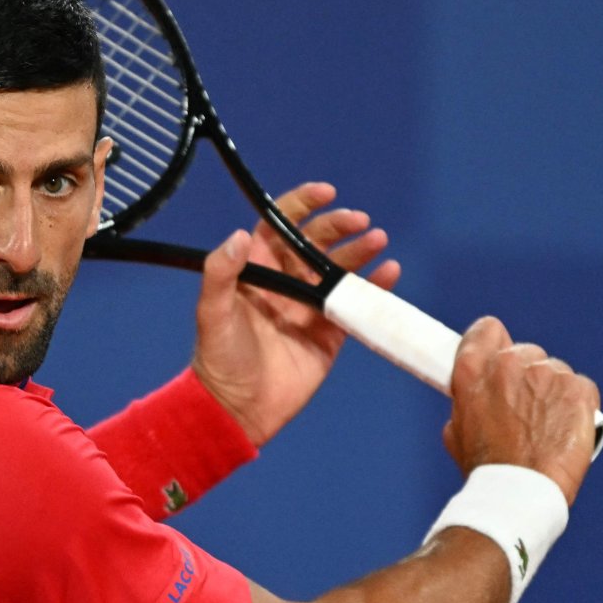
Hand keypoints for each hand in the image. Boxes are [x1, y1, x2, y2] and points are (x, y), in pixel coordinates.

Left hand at [190, 183, 399, 445]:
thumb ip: (221, 274)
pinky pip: (356, 304)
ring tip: (377, 241)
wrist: (239, 409)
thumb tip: (240, 236)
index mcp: (256, 270)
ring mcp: (309, 307)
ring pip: (340, 270)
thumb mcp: (212, 313)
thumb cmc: (219, 359)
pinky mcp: (330, 334)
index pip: (280, 226)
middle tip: (359, 221)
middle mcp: (285, 283)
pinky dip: (375, 287)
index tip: (325, 193)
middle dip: (338, 226)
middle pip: (316, 243)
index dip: (301, 205)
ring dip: (360, 252)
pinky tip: (389, 273)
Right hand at [444, 317, 600, 503]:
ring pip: (555, 371)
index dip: (494, 343)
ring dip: (551, 392)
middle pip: (526, 352)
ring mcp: (547, 374)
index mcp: (473, 369)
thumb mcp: (456, 429)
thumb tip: (478, 395)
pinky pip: (581, 387)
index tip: (499, 358)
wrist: (519, 491)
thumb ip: (468, 399)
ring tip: (546, 427)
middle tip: (523, 408)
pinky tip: (565, 428)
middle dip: (526, 376)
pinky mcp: (578, 390)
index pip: (488, 329)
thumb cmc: (486, 468)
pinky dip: (576, 405)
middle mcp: (510, 364)